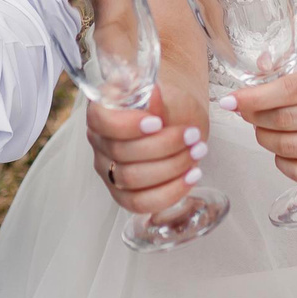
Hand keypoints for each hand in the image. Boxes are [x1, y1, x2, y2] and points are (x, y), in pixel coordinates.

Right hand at [86, 84, 211, 217]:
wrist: (179, 120)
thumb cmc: (169, 105)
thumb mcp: (167, 95)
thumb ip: (157, 100)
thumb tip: (154, 94)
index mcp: (102, 112)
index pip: (101, 121)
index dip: (127, 125)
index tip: (158, 123)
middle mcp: (99, 142)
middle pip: (121, 153)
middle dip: (163, 146)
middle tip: (193, 135)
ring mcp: (108, 170)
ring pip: (132, 179)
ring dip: (171, 167)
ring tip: (197, 152)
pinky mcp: (122, 194)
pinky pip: (140, 203)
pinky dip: (169, 192)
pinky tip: (191, 175)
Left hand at [223, 60, 296, 184]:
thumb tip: (251, 90)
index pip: (289, 89)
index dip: (254, 97)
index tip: (231, 101)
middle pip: (285, 121)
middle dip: (256, 119)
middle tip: (248, 115)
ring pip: (290, 147)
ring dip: (267, 140)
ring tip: (266, 132)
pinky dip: (284, 163)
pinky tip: (284, 153)